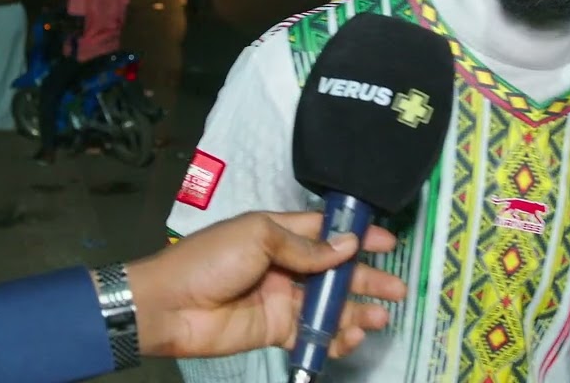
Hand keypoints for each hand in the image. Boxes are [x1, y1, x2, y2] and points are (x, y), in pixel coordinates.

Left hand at [123, 211, 403, 360]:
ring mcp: (281, 298)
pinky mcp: (276, 329)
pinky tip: (351, 338)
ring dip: (356, 310)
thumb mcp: (258, 237)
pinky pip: (312, 333)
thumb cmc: (210, 260)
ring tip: (382, 318)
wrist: (171, 305)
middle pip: (334, 271)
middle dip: (365, 278)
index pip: (324, 230)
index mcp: (277, 233)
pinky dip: (333, 337)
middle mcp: (284, 265)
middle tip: (398, 289)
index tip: (388, 242)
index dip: (355, 235)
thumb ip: (304, 246)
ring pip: (328, 305)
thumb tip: (346, 246)